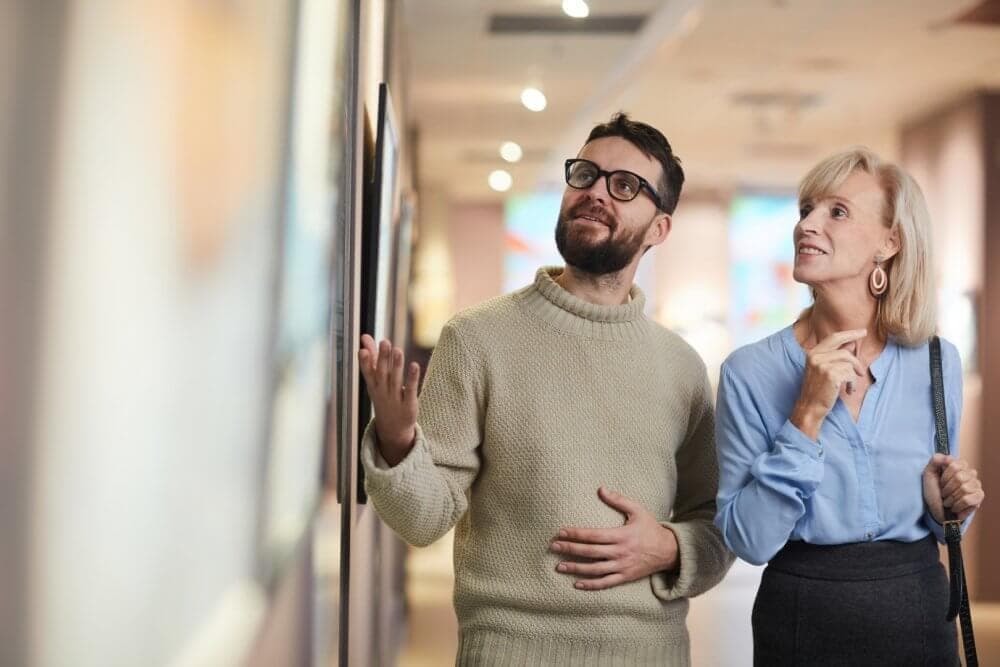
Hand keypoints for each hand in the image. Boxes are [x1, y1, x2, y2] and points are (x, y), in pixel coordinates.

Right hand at [358, 334, 420, 465]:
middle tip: (385, 342)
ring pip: (395, 380)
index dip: (365, 362)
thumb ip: (372, 357)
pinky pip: (410, 390)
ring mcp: (395, 399)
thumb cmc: (383, 397)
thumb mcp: (375, 379)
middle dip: (383, 358)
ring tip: (398, 350)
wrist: (393, 428)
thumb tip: (365, 336)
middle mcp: (383, 391)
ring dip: (397, 365)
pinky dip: (412, 378)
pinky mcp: (409, 404)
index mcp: (374, 385)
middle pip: (382, 374)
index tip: (362, 350)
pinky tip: (415, 365)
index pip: (368, 373)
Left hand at [550, 487, 677, 590]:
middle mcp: (620, 553)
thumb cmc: (650, 528)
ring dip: (576, 568)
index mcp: (621, 535)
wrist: (669, 551)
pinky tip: (576, 583)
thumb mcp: (637, 510)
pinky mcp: (625, 577)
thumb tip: (600, 488)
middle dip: (570, 549)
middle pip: (590, 552)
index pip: (593, 535)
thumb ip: (618, 500)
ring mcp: (622, 567)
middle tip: (553, 547)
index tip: (560, 532)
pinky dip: (591, 585)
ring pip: (595, 570)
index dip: (576, 534)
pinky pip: (605, 583)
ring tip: (559, 566)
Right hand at [790, 328, 866, 439]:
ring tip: (849, 386)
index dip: (850, 334)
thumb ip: (835, 356)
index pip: (834, 338)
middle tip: (861, 372)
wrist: (809, 407)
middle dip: (856, 362)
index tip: (862, 332)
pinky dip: (852, 384)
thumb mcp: (823, 370)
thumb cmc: (817, 390)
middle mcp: (816, 356)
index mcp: (813, 353)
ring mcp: (822, 365)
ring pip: (849, 363)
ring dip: (853, 376)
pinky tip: (847, 391)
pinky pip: (850, 374)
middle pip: (845, 352)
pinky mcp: (831, 375)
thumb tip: (851, 344)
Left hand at [923, 454, 984, 522]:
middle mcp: (970, 473)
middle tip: (943, 493)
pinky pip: (968, 499)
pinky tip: (954, 507)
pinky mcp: (979, 497)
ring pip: (964, 488)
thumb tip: (946, 457)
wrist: (935, 509)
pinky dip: (957, 504)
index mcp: (958, 465)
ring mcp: (976, 485)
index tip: (940, 481)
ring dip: (951, 497)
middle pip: (960, 477)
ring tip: (948, 500)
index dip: (945, 475)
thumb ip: (935, 461)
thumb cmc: (933, 491)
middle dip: (947, 488)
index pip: (955, 465)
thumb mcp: (928, 474)